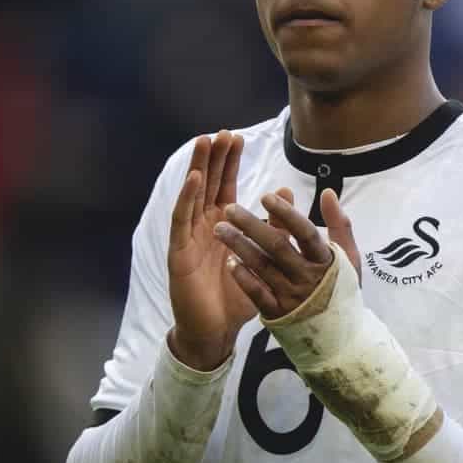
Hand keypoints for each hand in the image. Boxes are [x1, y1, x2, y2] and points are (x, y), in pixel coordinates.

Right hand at [167, 131, 254, 369]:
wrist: (217, 331)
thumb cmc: (237, 296)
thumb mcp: (262, 257)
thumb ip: (273, 225)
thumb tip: (284, 192)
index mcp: (223, 226)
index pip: (226, 187)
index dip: (230, 163)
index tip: (237, 138)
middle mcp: (204, 226)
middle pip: (207, 184)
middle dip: (214, 158)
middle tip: (222, 132)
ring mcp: (189, 237)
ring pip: (192, 195)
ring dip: (198, 168)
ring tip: (205, 142)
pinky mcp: (179, 251)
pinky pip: (182, 220)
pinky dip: (187, 198)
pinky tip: (194, 179)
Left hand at [215, 187, 360, 319]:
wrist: (340, 338)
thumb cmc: (341, 290)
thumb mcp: (348, 258)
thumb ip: (339, 224)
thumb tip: (327, 192)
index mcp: (326, 261)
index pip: (305, 232)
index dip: (286, 214)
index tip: (266, 196)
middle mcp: (308, 278)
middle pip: (277, 247)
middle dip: (251, 225)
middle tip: (229, 209)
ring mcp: (292, 298)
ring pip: (262, 268)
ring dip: (239, 246)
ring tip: (220, 230)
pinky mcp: (278, 314)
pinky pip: (256, 294)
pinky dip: (243, 277)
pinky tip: (229, 262)